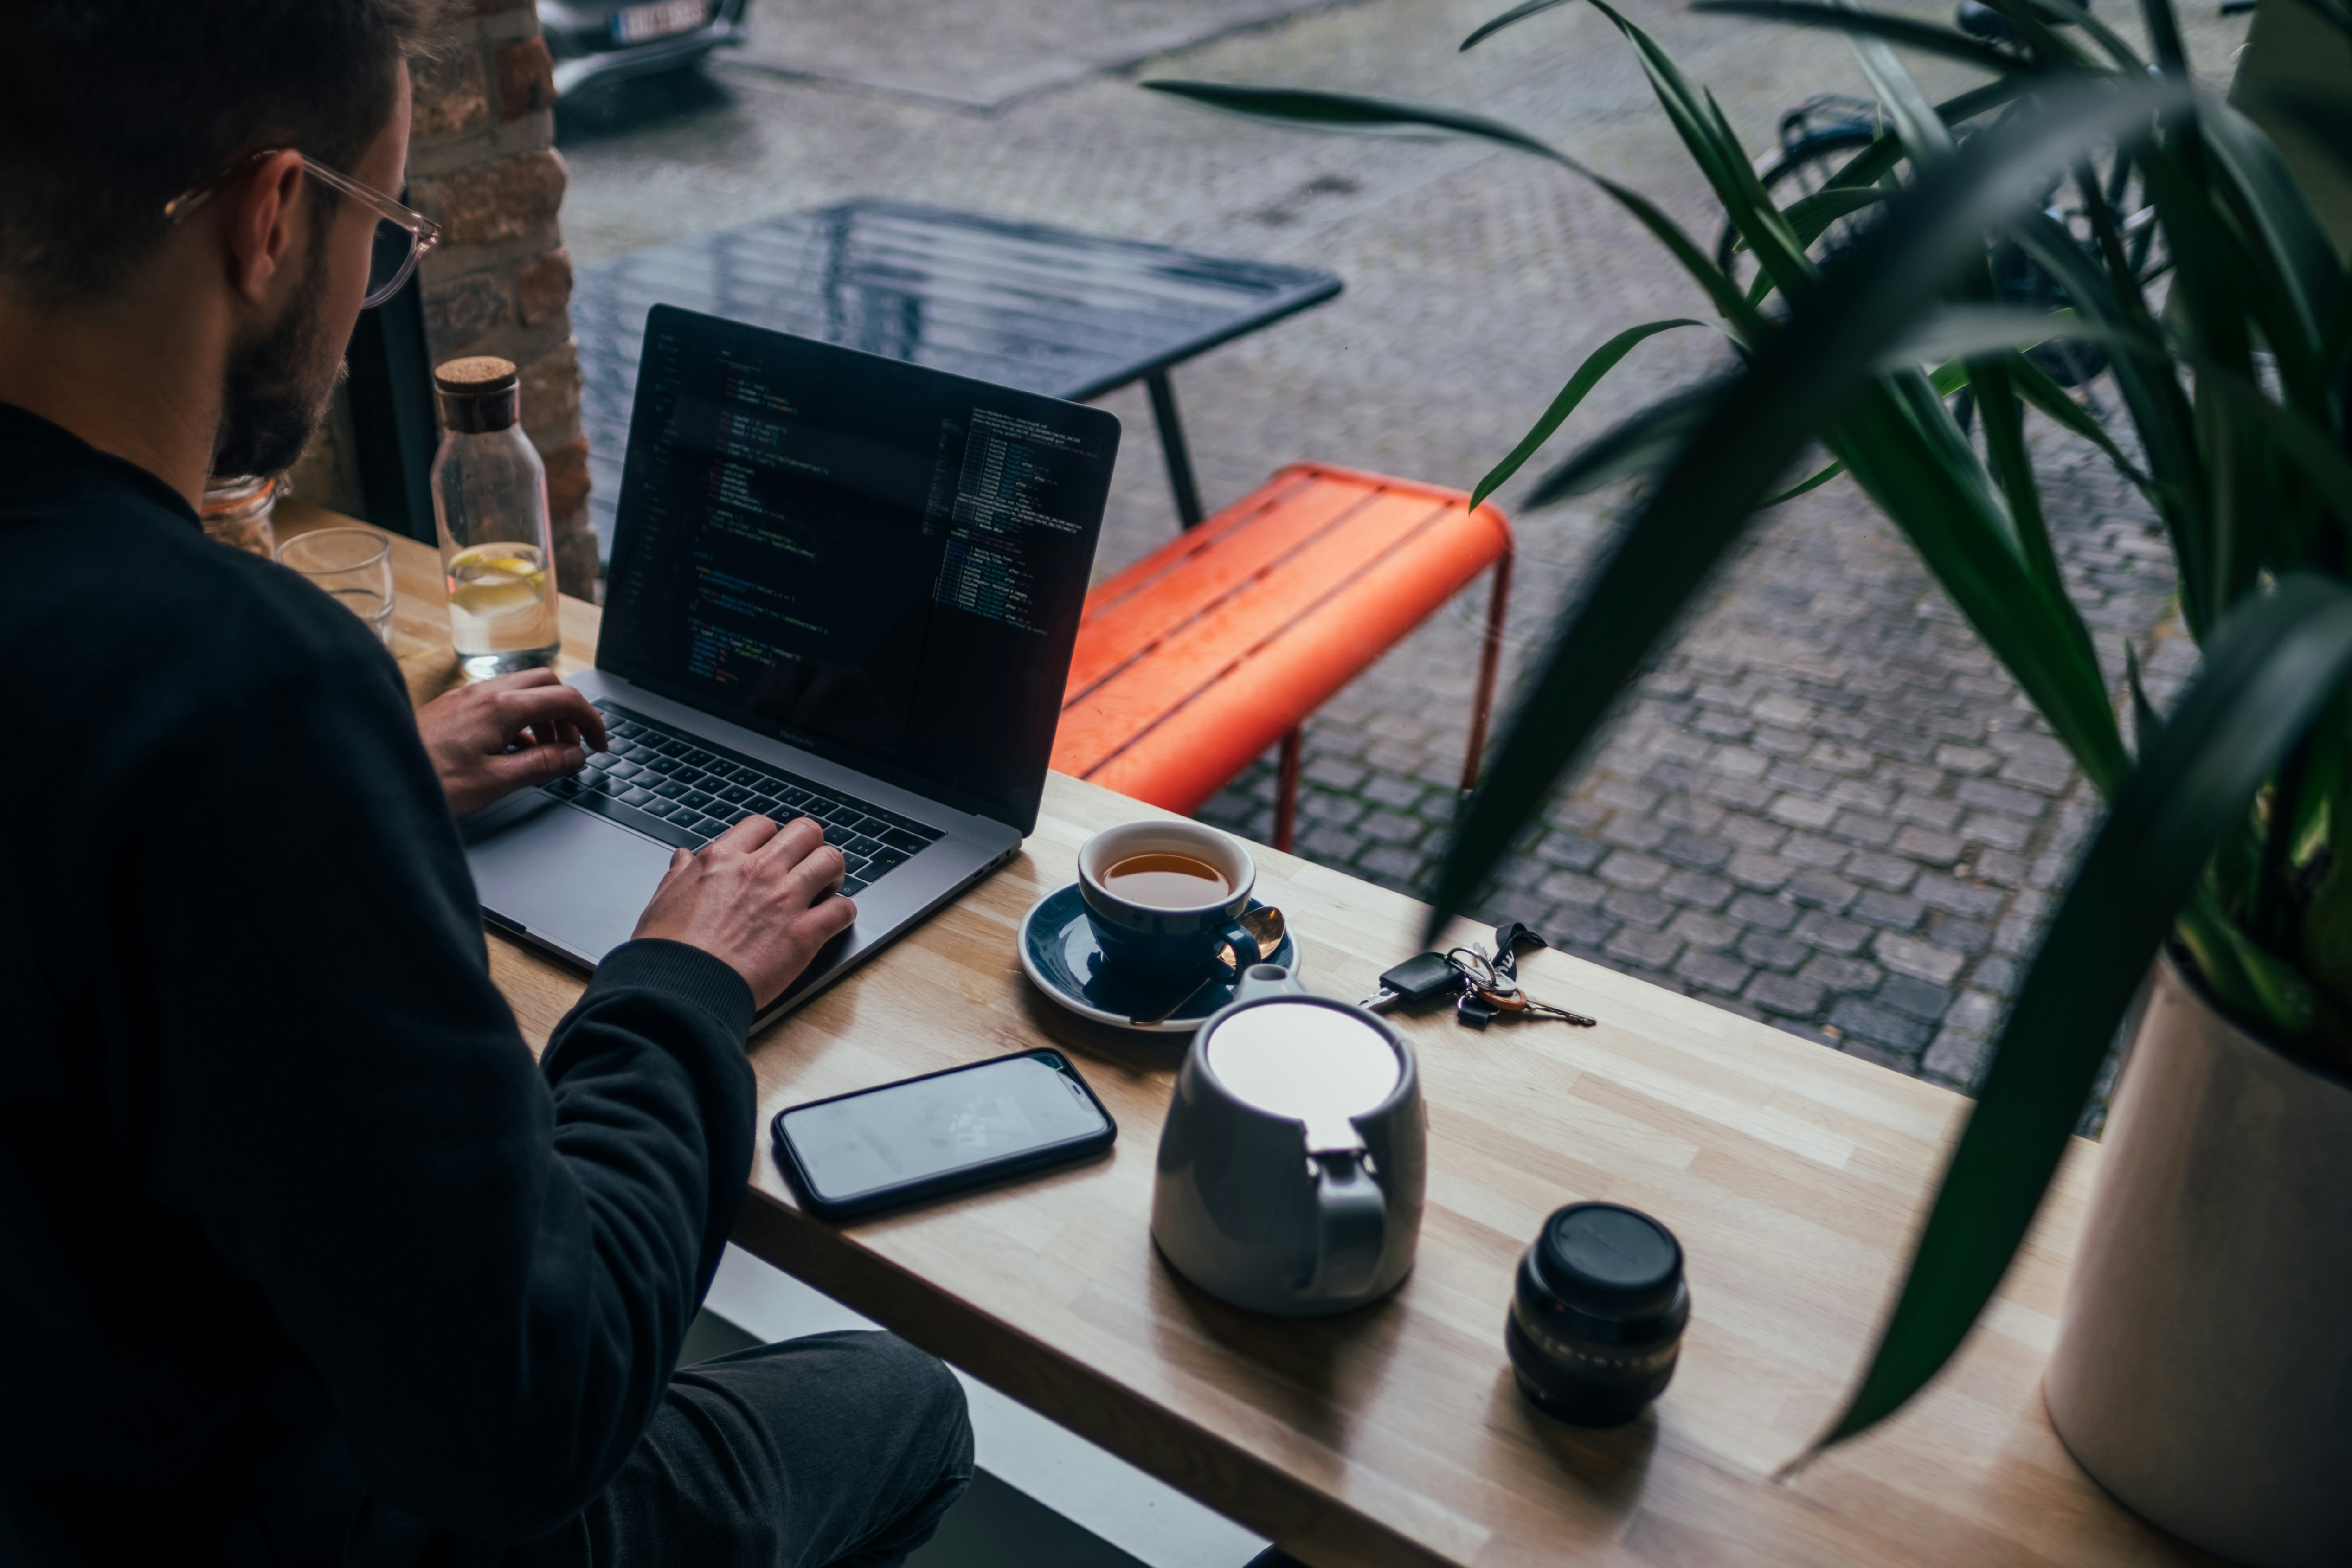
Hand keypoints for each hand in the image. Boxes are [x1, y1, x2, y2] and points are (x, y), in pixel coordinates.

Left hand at [416, 670, 607, 817]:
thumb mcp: (495, 782)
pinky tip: (513, 750)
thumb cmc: (429, 782)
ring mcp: (465, 697)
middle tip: (572, 745)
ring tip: (544, 752)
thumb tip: (575, 756)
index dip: (591, 721)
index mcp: (500, 708)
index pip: (565, 699)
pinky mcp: (451, 707)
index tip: (599, 745)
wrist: (374, 779)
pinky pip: (497, 701)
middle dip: (568, 712)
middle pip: (546, 683)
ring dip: (542, 716)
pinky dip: (518, 719)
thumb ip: (542, 765)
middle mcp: (483, 693)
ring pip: (521, 690)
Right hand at [633, 815, 856, 1008]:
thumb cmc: (667, 951)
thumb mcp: (663, 901)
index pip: (762, 825)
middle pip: (806, 831)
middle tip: (807, 866)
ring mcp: (784, 899)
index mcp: (723, 859)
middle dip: (811, 846)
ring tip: (827, 888)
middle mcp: (758, 871)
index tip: (773, 853)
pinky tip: (833, 921)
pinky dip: (844, 913)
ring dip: (833, 873)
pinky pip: (843, 909)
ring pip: (831, 860)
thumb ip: (679, 875)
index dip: (772, 838)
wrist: (679, 990)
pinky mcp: (803, 934)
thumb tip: (683, 858)